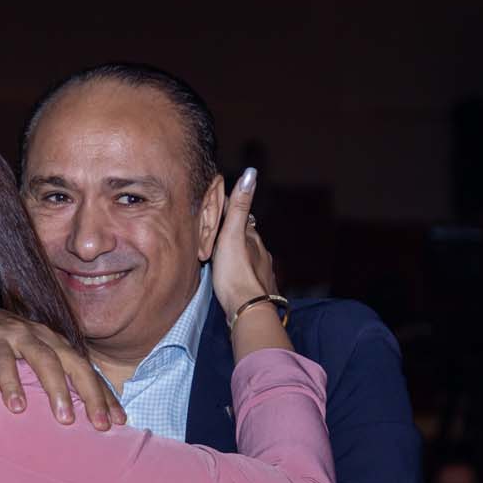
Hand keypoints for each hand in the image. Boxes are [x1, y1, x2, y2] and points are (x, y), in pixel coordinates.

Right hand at [0, 304, 124, 431]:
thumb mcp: (26, 360)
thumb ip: (45, 379)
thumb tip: (67, 415)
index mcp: (54, 343)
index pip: (86, 369)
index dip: (104, 394)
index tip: (121, 421)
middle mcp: (42, 336)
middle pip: (75, 363)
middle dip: (91, 394)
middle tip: (101, 425)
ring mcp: (16, 334)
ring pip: (44, 360)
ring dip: (57, 389)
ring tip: (65, 419)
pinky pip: (3, 361)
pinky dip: (11, 383)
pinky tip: (16, 407)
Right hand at [210, 168, 275, 315]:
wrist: (247, 309)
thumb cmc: (236, 273)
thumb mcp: (232, 235)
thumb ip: (239, 206)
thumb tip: (251, 173)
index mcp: (253, 238)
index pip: (242, 219)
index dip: (231, 213)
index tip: (220, 208)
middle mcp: (261, 253)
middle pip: (247, 239)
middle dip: (236, 235)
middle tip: (221, 232)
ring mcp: (262, 272)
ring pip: (250, 258)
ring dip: (240, 255)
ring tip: (226, 255)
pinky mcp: (258, 290)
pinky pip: (250, 276)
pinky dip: (242, 272)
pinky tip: (236, 277)